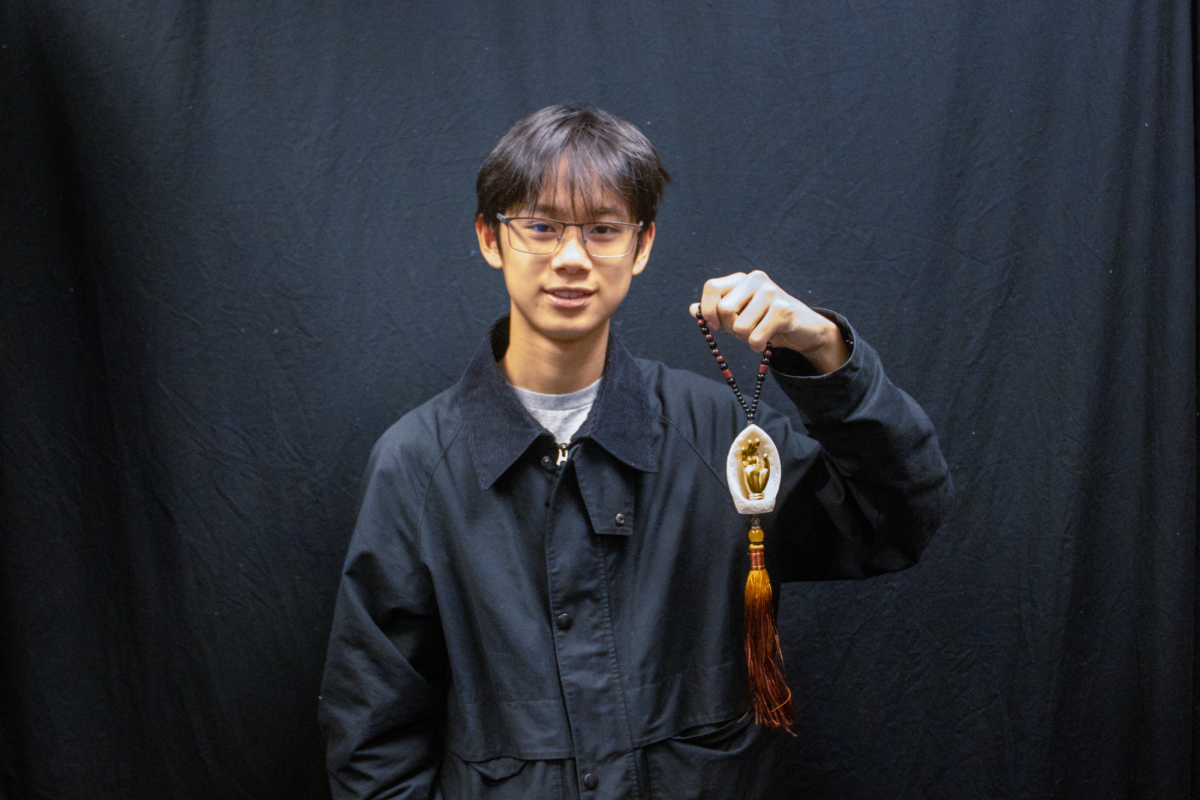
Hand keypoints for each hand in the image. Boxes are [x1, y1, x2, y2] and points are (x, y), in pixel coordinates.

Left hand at [689, 271, 848, 373]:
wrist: (802, 329)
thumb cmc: (765, 320)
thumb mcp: (739, 314)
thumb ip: (716, 311)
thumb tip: (692, 309)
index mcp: (742, 279)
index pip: (711, 287)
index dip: (707, 309)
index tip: (713, 325)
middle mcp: (756, 280)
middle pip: (724, 310)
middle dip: (730, 328)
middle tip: (744, 330)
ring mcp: (771, 293)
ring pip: (740, 327)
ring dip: (746, 339)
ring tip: (759, 333)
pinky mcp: (783, 310)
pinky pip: (756, 337)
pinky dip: (757, 346)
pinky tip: (767, 341)